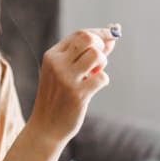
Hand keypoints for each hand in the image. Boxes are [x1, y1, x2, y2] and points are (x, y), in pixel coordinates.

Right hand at [28, 26, 118, 142]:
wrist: (46, 127)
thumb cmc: (59, 97)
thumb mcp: (67, 71)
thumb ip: (86, 54)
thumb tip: (112, 38)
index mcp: (52, 55)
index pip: (80, 34)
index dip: (100, 33)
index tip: (113, 34)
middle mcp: (57, 63)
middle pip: (88, 39)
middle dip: (100, 47)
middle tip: (97, 62)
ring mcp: (66, 78)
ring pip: (96, 55)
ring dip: (102, 64)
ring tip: (93, 75)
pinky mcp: (77, 94)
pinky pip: (102, 77)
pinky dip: (102, 81)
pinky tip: (92, 89)